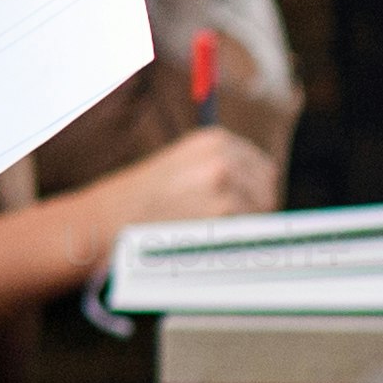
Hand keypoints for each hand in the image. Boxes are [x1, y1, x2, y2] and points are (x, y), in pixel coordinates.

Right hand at [101, 124, 277, 230]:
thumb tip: (261, 191)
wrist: (114, 217)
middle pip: (268, 189)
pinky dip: (236, 240)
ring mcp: (224, 183)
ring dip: (246, 226)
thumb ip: (221, 168)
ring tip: (216, 235)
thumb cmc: (146, 198)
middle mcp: (223, 156)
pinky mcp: (223, 211)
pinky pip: (247, 230)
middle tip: (233, 228)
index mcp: (215, 140)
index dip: (256, 192)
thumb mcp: (183, 164)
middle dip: (256, 210)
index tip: (247, 208)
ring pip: (261, 211)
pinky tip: (213, 242)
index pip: (262, 167)